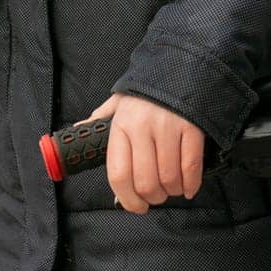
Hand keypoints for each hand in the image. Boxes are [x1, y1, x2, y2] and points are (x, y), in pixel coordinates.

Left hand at [80, 93, 204, 213]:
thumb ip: (100, 118)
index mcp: (120, 125)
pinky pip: (191, 167)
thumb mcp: (118, 101)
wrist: (180, 64)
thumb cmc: (147, 91)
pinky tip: (188, 187)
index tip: (135, 206)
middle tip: (156, 197)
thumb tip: (78, 131)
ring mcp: (168, 127)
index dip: (127, 199)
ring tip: (172, 189)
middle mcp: (141, 127)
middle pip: (145, 182)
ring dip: (172, 192)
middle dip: (152, 198)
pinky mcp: (192, 127)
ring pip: (169, 178)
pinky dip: (191, 184)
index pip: (118, 174)